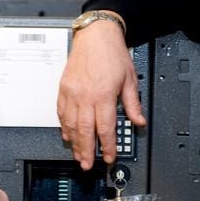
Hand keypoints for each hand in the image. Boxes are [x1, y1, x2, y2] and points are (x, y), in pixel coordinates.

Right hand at [56, 20, 145, 168]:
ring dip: (74, 143)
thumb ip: (133, 103)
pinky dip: (64, 126)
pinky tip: (67, 135)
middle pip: (85, 131)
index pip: (105, 128)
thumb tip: (138, 121)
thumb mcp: (130, 78)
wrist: (95, 36)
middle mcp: (86, 96)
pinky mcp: (63, 88)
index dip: (107, 146)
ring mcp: (72, 93)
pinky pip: (60, 112)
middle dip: (86, 151)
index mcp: (104, 95)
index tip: (109, 157)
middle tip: (87, 165)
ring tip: (78, 155)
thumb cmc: (112, 53)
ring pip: (70, 124)